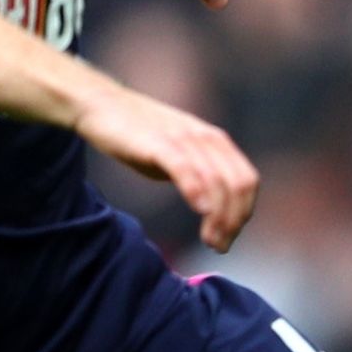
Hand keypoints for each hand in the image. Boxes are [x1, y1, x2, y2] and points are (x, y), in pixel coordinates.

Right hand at [73, 85, 258, 251]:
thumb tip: (213, 211)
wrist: (104, 106)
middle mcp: (205, 138)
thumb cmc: (140, 136)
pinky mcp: (159, 143)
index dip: (244, 213)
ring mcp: (183, 139)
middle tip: (219, 246)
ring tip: (210, 240)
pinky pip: (185, 167)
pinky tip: (201, 211)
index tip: (229, 237)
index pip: (247, 180)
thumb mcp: (178, 156)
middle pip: (237, 184)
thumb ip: (199, 177)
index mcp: (215, 141)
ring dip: (218, 216)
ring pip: (215, 181)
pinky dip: (197, 190)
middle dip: (233, 220)